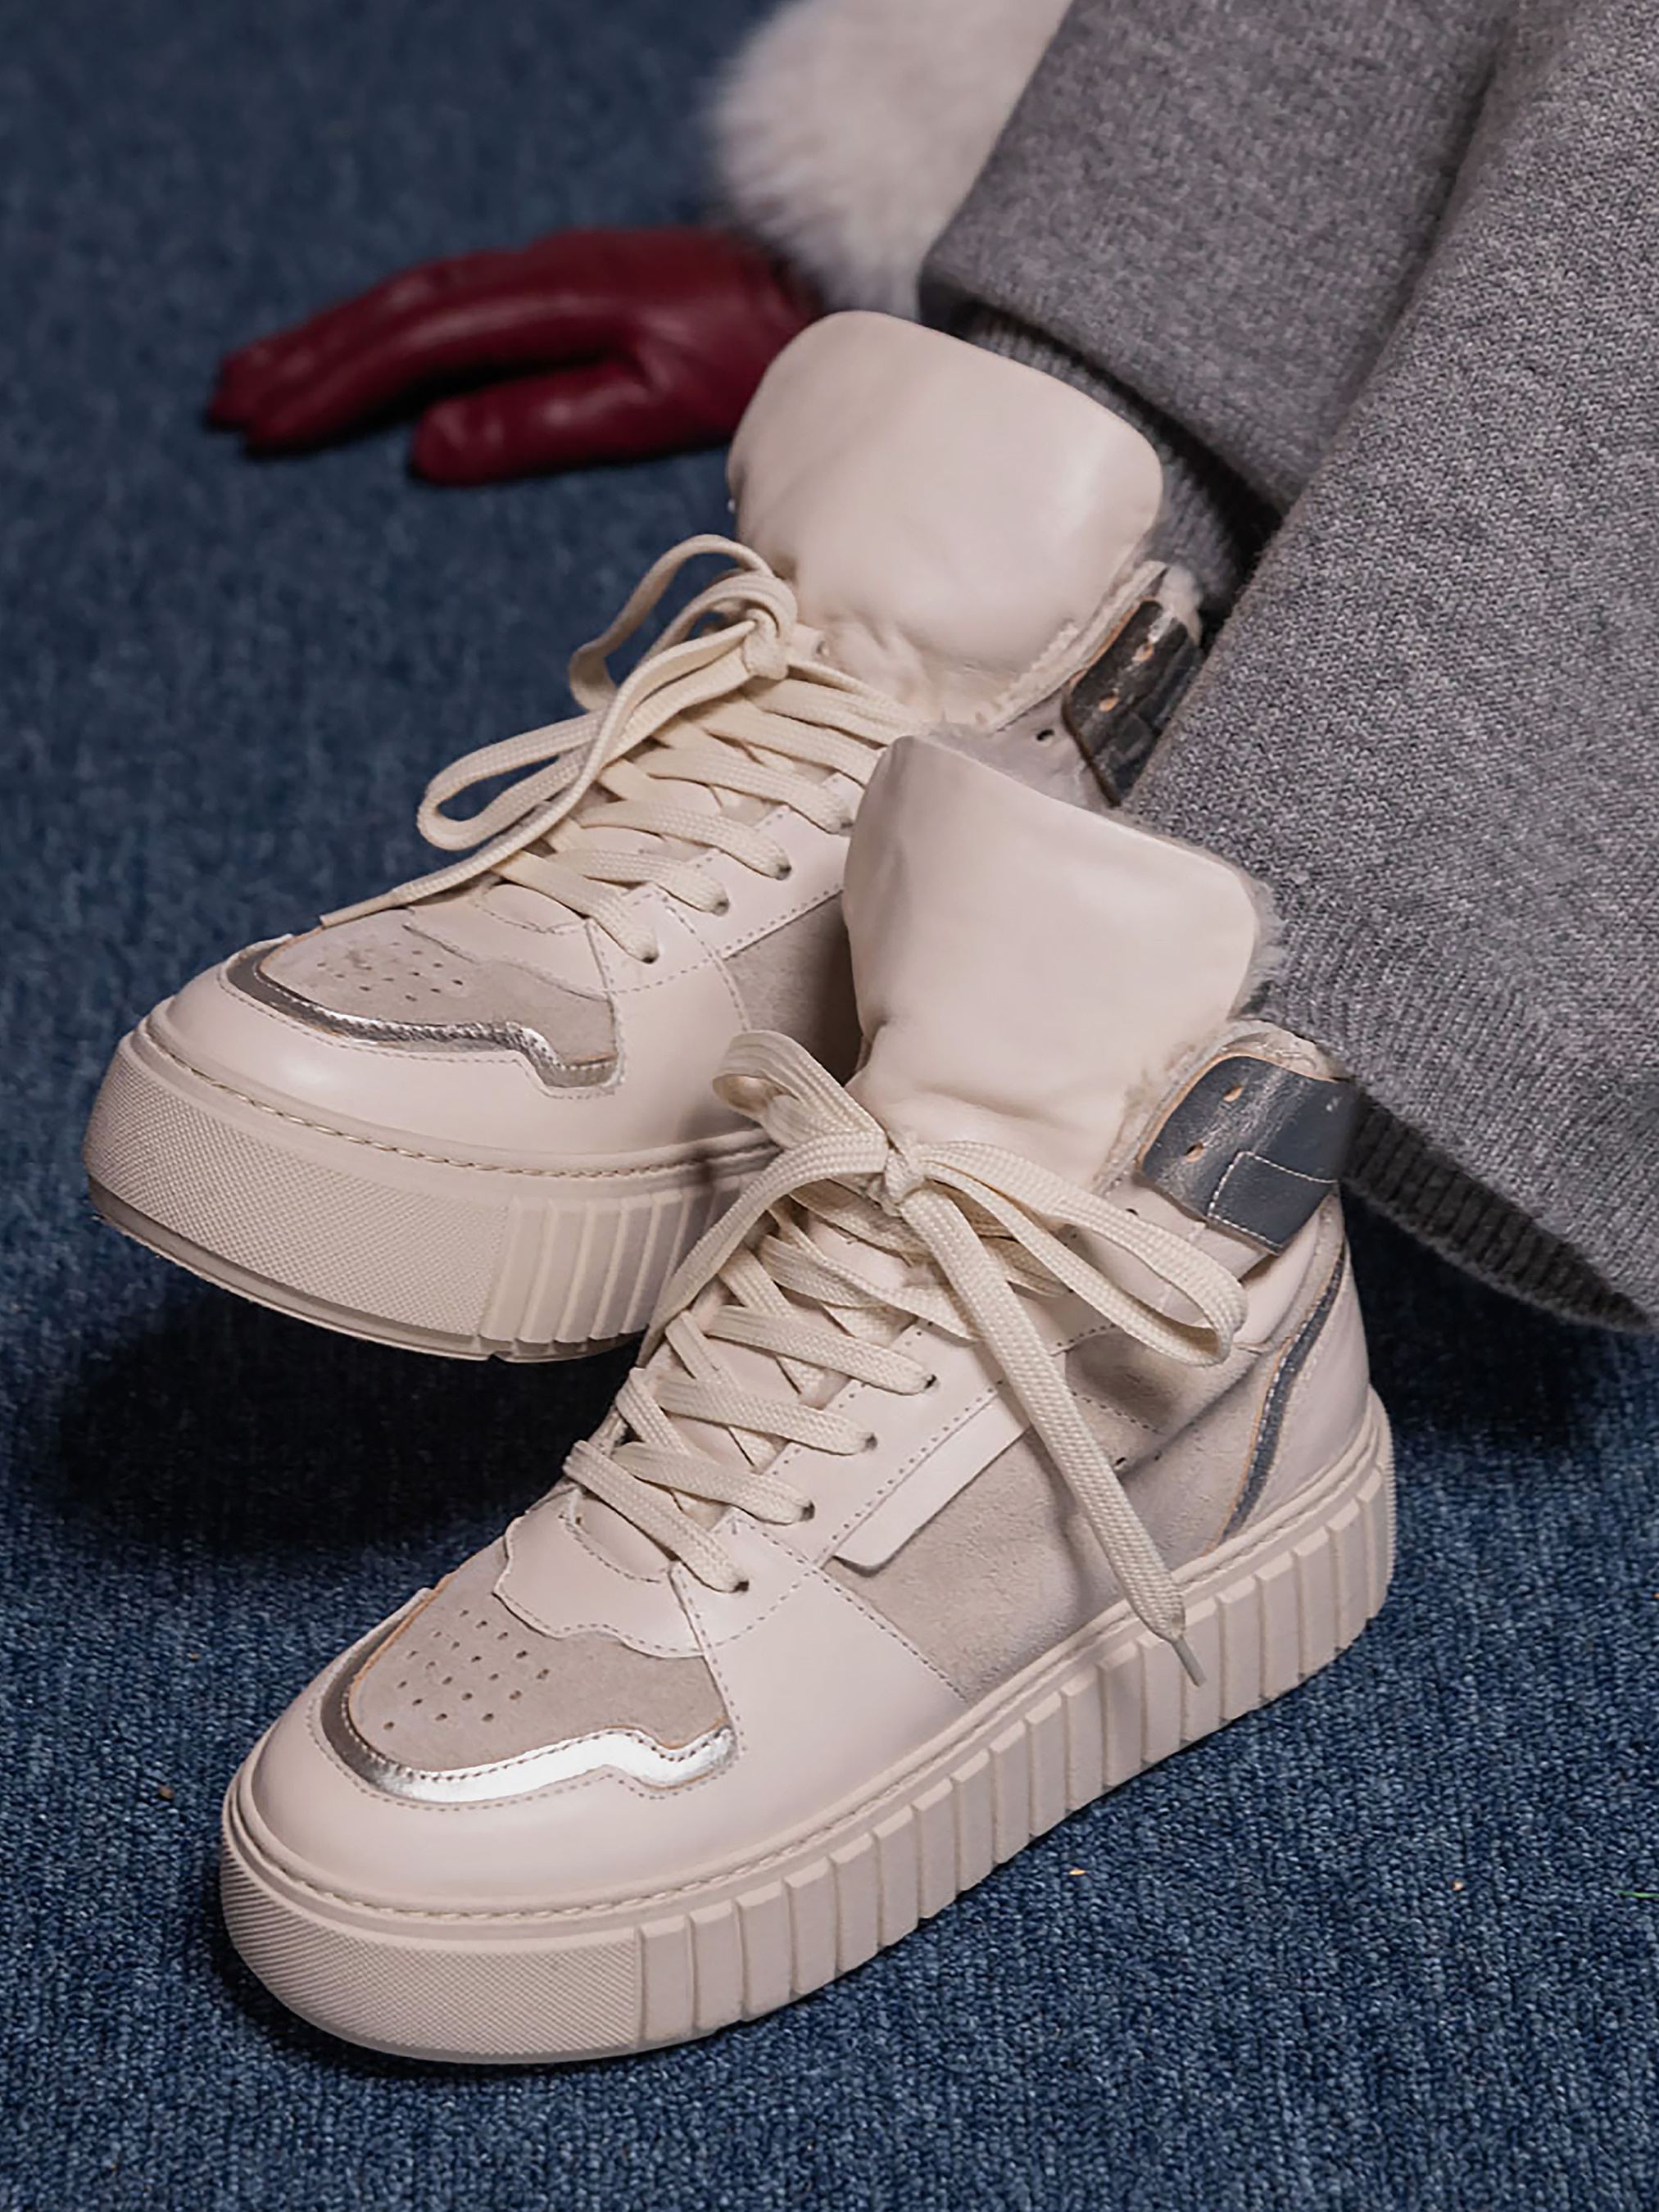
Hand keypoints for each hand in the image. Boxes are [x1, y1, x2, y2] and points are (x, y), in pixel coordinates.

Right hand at [207, 226, 819, 483]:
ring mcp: (541, 274)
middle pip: (389, 313)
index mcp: (548, 300)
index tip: (267, 429)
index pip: (412, 345)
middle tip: (227, 408)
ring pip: (408, 302)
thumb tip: (426, 450)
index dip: (331, 387)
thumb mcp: (653, 403)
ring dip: (328, 341)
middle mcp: (531, 274)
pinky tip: (354, 355)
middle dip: (304, 361)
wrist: (809, 287)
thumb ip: (540, 422)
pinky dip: (381, 330)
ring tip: (258, 382)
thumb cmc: (746, 357)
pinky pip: (443, 303)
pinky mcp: (556, 286)